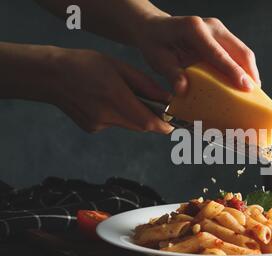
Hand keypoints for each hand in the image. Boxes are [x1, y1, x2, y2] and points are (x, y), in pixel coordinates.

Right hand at [52, 48, 173, 132]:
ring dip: (133, 116)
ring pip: (128, 125)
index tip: (173, 126)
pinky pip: (114, 124)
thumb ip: (145, 85)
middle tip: (156, 109)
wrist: (51, 76)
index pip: (146, 121)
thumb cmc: (85, 65)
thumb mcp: (119, 66)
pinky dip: (117, 116)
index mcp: (114, 95)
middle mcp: (106, 114)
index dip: (163, 126)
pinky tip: (104, 101)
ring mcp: (98, 124)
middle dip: (151, 119)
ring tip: (120, 96)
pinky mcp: (92, 128)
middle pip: (140, 126)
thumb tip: (167, 99)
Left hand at [134, 15, 260, 93]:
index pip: (218, 53)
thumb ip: (172, 74)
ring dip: (250, 72)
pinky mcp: (222, 36)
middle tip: (255, 96)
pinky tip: (243, 84)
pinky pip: (238, 53)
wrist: (154, 27)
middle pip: (240, 51)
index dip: (234, 71)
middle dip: (250, 74)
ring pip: (243, 52)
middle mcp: (211, 26)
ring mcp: (219, 29)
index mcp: (194, 29)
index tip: (246, 87)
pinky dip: (243, 69)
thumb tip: (184, 90)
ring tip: (252, 93)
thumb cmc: (155, 43)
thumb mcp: (157, 59)